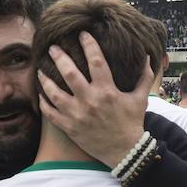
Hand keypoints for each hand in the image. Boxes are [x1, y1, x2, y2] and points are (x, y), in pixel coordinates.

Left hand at [37, 31, 151, 167]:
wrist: (124, 152)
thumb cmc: (132, 123)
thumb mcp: (140, 99)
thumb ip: (144, 77)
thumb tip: (146, 57)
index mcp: (107, 91)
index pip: (96, 61)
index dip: (89, 45)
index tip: (82, 34)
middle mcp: (90, 101)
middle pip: (69, 73)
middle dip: (59, 57)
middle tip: (52, 47)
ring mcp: (77, 115)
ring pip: (54, 93)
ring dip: (45, 79)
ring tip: (40, 70)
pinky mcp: (70, 127)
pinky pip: (51, 113)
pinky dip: (44, 103)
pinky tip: (41, 94)